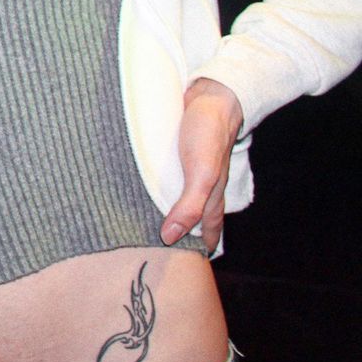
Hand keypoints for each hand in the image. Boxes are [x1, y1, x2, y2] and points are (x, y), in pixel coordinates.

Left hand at [161, 77, 244, 249]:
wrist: (211, 93)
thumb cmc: (208, 133)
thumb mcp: (200, 173)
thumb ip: (189, 205)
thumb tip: (170, 236)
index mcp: (211, 195)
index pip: (208, 230)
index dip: (200, 248)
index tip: (188, 267)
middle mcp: (203, 185)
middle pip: (197, 216)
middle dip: (186, 234)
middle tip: (169, 251)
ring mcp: (193, 168)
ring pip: (184, 196)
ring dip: (173, 211)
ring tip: (157, 225)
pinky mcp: (181, 152)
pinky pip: (172, 176)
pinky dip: (163, 186)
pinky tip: (150, 187)